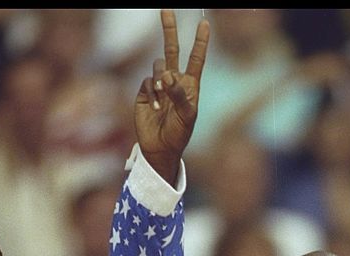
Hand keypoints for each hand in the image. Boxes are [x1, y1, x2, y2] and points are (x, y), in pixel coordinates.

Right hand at [134, 9, 209, 183]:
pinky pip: (147, 82)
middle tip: (166, 10)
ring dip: (161, 79)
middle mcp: (175, 81)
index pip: (196, 58)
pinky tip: (156, 108)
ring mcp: (158, 86)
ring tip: (163, 96)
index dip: (201, 41)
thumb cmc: (180, 133)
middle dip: (169, 29)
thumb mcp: (187, 115)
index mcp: (191, 85)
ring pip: (158, 67)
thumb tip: (169, 75)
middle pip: (171, 49)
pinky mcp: (144, 92)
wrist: (161, 148)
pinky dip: (152, 93)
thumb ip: (180, 93)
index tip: (205, 23)